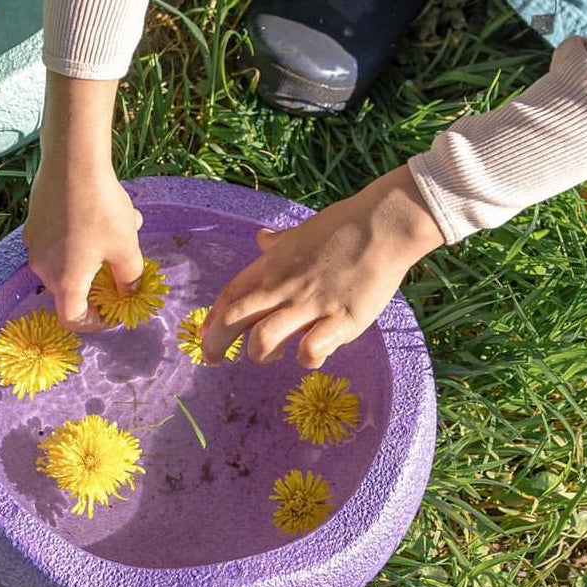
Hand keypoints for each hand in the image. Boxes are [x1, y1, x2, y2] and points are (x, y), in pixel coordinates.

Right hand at [23, 160, 143, 330]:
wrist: (72, 162)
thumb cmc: (101, 210)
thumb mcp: (126, 247)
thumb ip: (129, 277)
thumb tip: (128, 290)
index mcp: (65, 281)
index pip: (72, 318)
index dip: (93, 322)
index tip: (112, 311)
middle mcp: (42, 267)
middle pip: (70, 287)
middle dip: (100, 278)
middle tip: (124, 260)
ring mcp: (35, 242)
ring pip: (68, 258)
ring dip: (96, 251)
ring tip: (125, 225)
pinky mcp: (35, 220)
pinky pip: (60, 239)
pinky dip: (82, 234)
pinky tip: (104, 208)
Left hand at [200, 166, 443, 368]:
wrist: (382, 226)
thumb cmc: (343, 227)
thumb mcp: (301, 233)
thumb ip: (278, 244)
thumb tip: (261, 238)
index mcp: (273, 266)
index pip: (230, 295)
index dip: (212, 319)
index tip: (204, 335)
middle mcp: (285, 287)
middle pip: (236, 319)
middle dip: (217, 343)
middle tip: (213, 360)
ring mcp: (312, 305)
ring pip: (265, 339)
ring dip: (260, 353)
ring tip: (272, 355)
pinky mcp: (341, 320)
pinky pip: (312, 350)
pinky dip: (305, 359)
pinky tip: (310, 355)